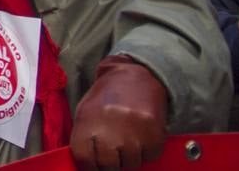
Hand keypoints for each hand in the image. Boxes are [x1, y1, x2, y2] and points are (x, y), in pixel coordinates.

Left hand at [70, 56, 167, 170]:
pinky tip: (141, 137)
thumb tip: (85, 165)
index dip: (88, 166)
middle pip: (108, 166)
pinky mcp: (154, 134)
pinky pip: (150, 157)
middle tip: (112, 156)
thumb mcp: (86, 112)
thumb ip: (83, 138)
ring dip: (128, 158)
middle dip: (109, 165)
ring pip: (131, 164)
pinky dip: (146, 152)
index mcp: (88, 122)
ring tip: (126, 142)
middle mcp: (110, 129)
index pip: (84, 159)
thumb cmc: (106, 98)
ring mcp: (134, 133)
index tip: (93, 165)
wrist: (134, 77)